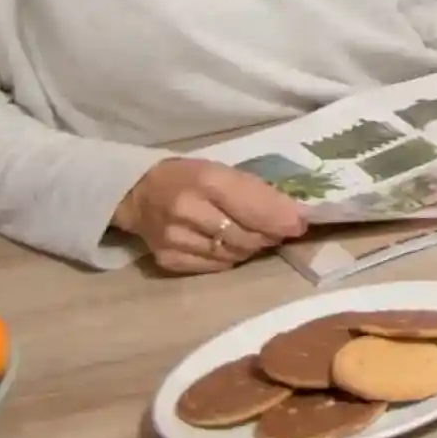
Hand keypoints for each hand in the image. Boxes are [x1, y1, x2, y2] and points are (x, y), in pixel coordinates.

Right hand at [112, 157, 305, 273]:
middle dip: (268, 236)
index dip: (280, 218)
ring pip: (232, 255)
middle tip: (276, 232)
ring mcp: (175, 238)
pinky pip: (214, 267)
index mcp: (207, 179)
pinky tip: (227, 246)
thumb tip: (295, 217)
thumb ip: (256, 192)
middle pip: (245, 236)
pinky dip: (229, 259)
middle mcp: (188, 210)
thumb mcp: (222, 171)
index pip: (253, 206)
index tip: (300, 224)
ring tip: (252, 237)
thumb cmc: (189, 177)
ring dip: (250, 248)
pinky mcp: (168, 260)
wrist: (137, 193)